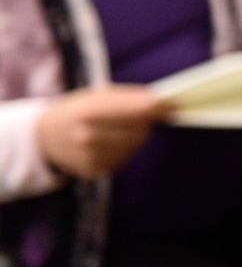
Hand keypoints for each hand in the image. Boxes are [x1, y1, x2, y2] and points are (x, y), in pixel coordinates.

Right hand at [35, 86, 169, 178]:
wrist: (45, 137)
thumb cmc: (78, 109)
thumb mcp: (97, 95)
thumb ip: (131, 97)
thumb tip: (166, 104)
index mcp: (89, 111)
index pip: (138, 110)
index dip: (158, 108)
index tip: (173, 104)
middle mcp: (89, 136)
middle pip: (142, 130)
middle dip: (146, 121)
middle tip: (138, 115)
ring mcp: (91, 157)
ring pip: (136, 145)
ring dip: (137, 135)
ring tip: (118, 128)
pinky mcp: (94, 171)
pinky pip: (125, 158)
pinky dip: (125, 149)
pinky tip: (109, 142)